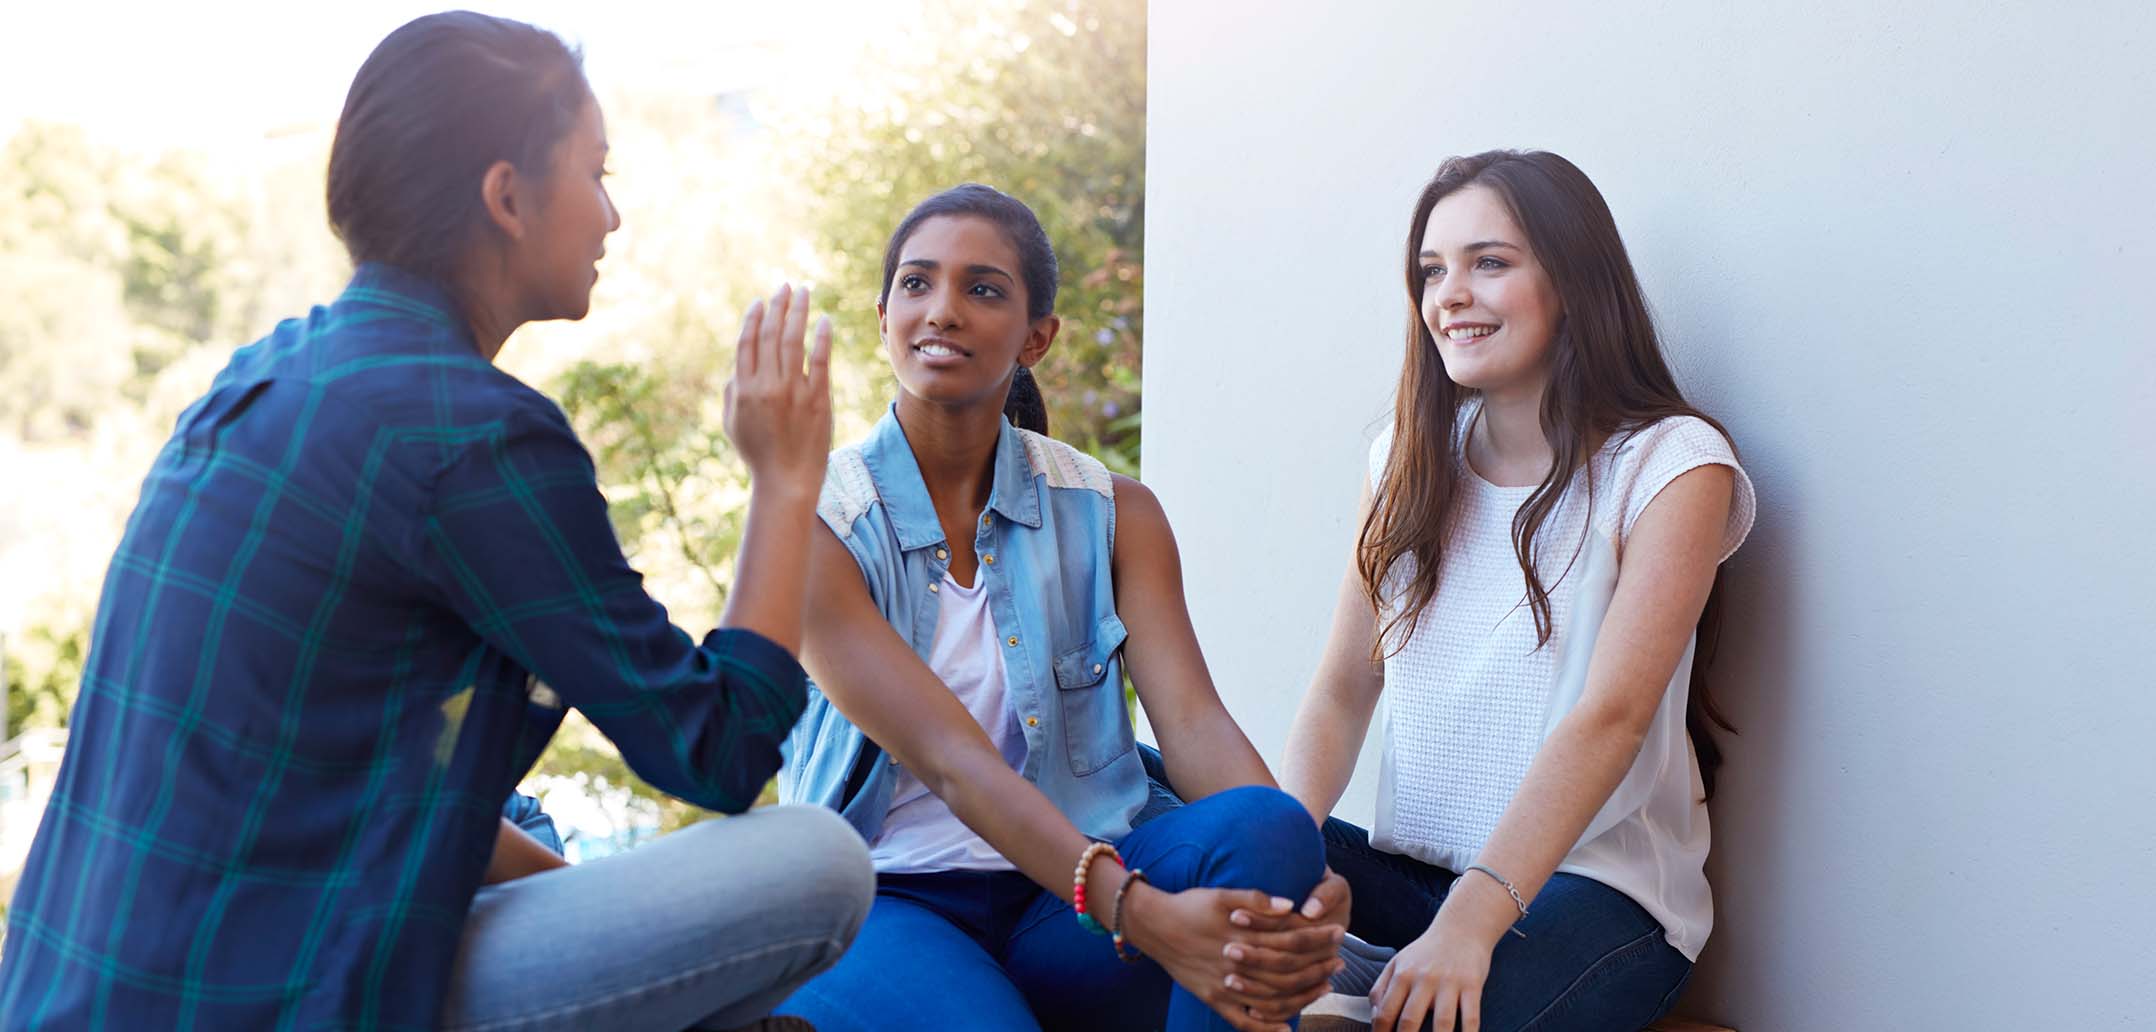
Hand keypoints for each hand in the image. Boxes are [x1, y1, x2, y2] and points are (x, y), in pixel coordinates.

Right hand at [723, 283, 832, 498]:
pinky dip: (822, 338)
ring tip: (803, 292)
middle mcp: (766, 386)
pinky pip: (821, 361)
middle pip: (771, 335)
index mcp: (743, 389)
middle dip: (777, 306)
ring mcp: (793, 391)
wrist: (787, 480)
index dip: (753, 318)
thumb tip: (737, 364)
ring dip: (798, 312)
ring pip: (794, 341)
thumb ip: (731, 390)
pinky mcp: (818, 399)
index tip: (761, 301)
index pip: (747, 342)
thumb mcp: (733, 423)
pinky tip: (824, 321)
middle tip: (785, 286)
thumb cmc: (758, 453)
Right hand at [1121, 883, 1341, 1031]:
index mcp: (1242, 934)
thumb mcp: (1222, 895)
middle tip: (1341, 962)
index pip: (1290, 938)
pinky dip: (1265, 1027)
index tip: (1339, 933)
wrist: (1153, 926)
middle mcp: (1237, 963)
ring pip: (1272, 996)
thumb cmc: (1189, 906)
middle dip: (1318, 966)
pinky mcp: (1213, 999)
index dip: (1318, 937)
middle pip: (1287, 970)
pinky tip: (1286, 1029)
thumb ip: (1256, 900)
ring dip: (1302, 993)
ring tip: (1325, 986)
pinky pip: (1242, 1020)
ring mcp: (1224, 985)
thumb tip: (1291, 907)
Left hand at [1368, 903, 1504, 1031]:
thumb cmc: (1426, 952)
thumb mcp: (1397, 963)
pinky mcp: (1472, 985)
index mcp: (1401, 976)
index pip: (1385, 1013)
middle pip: (1409, 1021)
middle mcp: (1423, 980)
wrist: (1462, 928)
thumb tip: (1374, 1018)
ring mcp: (1449, 983)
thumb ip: (1381, 989)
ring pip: (1442, 1023)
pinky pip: (1471, 1017)